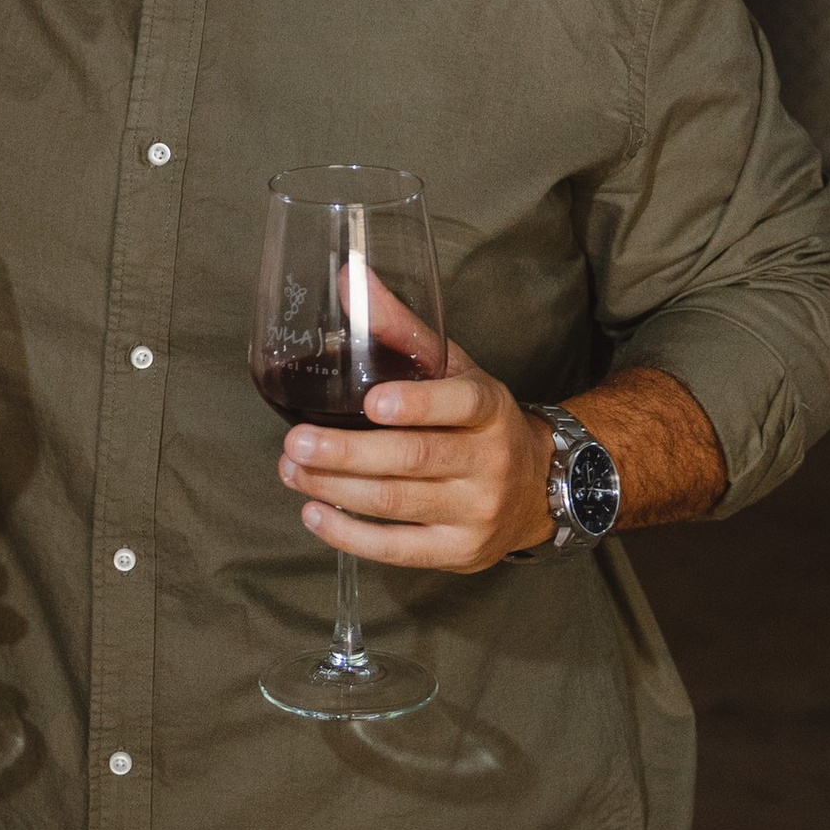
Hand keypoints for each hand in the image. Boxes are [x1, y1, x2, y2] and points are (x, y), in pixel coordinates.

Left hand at [277, 334, 554, 574]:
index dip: (417, 404)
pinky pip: (398, 549)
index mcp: (490, 408)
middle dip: (348, 453)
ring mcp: (476, 511)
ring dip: (335, 487)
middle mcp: (489, 461)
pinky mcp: (459, 552)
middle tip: (296, 443)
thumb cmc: (478, 420)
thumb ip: (402, 328)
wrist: (539, 487)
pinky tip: (315, 513)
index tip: (371, 403)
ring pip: (398, 502)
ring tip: (291, 470)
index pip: (460, 404)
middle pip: (415, 458)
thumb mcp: (454, 368)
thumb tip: (349, 277)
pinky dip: (350, 534)